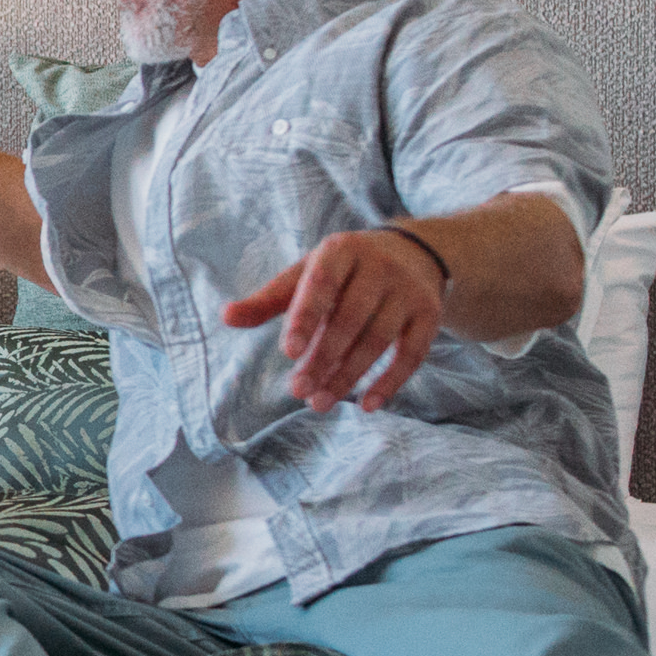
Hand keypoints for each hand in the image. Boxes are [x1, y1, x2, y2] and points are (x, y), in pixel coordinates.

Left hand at [223, 227, 447, 411]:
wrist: (413, 253)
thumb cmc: (344, 271)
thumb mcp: (306, 274)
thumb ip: (268, 299)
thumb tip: (225, 317)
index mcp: (341, 251)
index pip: (320, 286)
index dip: (305, 319)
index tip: (289, 353)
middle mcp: (379, 266)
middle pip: (349, 320)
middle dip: (323, 359)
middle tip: (298, 391)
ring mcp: (408, 290)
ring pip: (378, 340)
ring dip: (348, 376)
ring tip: (320, 402)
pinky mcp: (430, 313)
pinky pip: (412, 353)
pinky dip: (390, 381)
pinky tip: (368, 404)